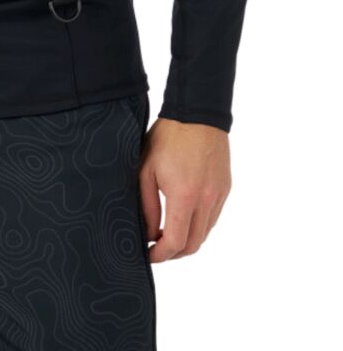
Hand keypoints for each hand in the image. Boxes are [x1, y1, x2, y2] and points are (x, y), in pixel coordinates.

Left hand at [138, 116, 230, 262]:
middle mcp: (206, 201)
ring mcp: (219, 196)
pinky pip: (212, 218)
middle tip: (156, 249)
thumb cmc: (167, 138)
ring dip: (187, 241)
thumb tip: (147, 232)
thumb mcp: (146, 169)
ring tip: (166, 234)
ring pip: (205, 233)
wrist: (197, 115)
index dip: (161, 255)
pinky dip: (198, 226)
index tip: (148, 255)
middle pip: (193, 245)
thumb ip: (147, 204)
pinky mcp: (225, 190)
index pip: (176, 242)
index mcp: (184, 196)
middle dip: (173, 253)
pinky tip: (183, 217)